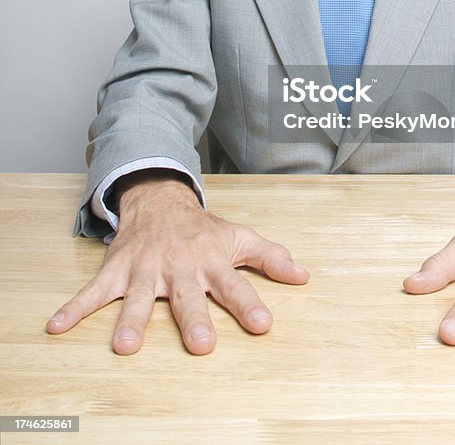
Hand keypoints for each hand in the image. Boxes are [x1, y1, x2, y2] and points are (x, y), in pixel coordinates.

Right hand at [46, 173, 308, 354]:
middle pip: (188, 297)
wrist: (160, 200)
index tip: (263, 325)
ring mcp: (147, 268)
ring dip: (131, 320)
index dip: (249, 305)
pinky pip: (94, 291)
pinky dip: (74, 308)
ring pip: (139, 296)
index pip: (236, 285)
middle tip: (200, 346)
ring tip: (124, 347)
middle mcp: (181, 266)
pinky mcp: (118, 269)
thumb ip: (270, 258)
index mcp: (213, 261)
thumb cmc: (204, 230)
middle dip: (193, 320)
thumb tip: (304, 276)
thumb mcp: (239, 238)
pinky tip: (57, 326)